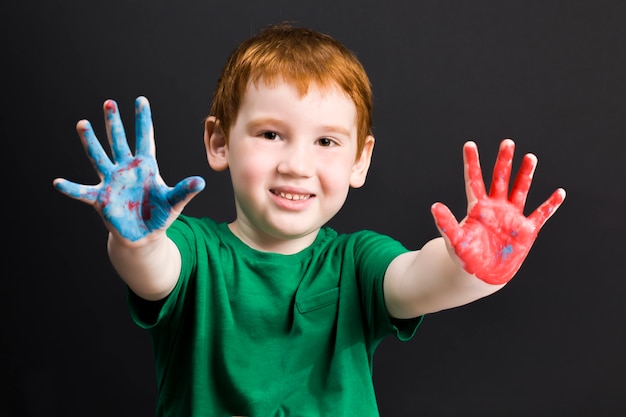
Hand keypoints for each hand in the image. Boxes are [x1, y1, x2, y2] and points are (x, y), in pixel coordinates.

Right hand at [53, 96, 204, 241]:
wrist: (144, 235)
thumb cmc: (159, 216)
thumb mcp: (174, 202)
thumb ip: (185, 190)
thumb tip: (201, 181)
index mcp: (145, 167)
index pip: (145, 139)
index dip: (143, 120)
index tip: (141, 100)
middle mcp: (126, 169)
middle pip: (119, 142)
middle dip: (114, 123)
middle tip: (109, 103)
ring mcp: (112, 182)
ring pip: (99, 157)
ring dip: (91, 141)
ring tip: (83, 124)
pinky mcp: (101, 198)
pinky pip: (83, 192)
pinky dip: (71, 188)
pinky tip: (58, 182)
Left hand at [431, 139, 564, 284]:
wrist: (482, 275)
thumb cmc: (465, 258)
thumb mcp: (455, 241)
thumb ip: (446, 223)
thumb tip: (434, 206)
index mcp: (477, 208)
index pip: (474, 180)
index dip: (472, 163)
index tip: (469, 144)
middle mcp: (496, 208)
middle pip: (500, 179)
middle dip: (504, 161)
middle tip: (507, 142)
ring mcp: (512, 217)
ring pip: (520, 190)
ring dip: (525, 175)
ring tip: (529, 157)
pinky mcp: (526, 230)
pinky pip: (540, 214)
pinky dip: (550, 205)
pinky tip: (559, 193)